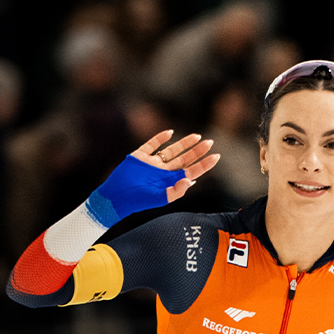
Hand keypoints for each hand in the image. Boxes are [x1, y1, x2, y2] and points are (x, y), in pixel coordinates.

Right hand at [84, 130, 220, 226]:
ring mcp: (152, 163)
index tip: (216, 156)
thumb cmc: (139, 201)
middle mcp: (164, 172)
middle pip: (185, 159)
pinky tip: (170, 132)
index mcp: (171, 182)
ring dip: (184, 143)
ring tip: (198, 136)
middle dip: (197, 151)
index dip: (204, 164)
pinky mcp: (140, 156)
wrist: (116, 197)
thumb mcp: (160, 198)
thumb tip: (191, 180)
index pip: (192, 171)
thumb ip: (176, 190)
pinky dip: (160, 138)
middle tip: (210, 142)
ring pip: (171, 150)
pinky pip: (152, 144)